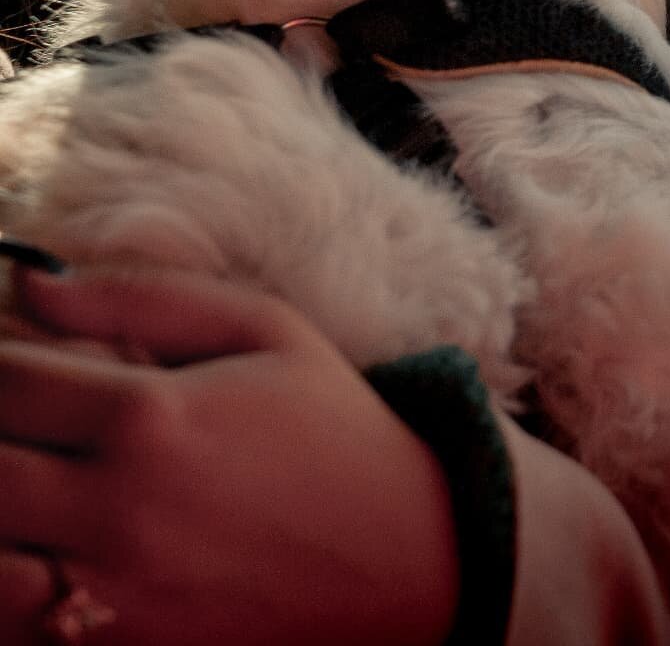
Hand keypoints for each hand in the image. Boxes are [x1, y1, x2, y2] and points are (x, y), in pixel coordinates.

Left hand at [0, 264, 460, 645]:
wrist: (404, 555)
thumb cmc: (332, 427)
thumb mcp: (262, 329)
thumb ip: (139, 297)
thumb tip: (31, 282)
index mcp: (152, 417)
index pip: (5, 380)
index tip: (14, 363)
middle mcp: (119, 512)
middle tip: (25, 424)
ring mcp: (114, 598)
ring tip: (29, 486)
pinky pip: (19, 628)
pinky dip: (14, 584)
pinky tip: (41, 552)